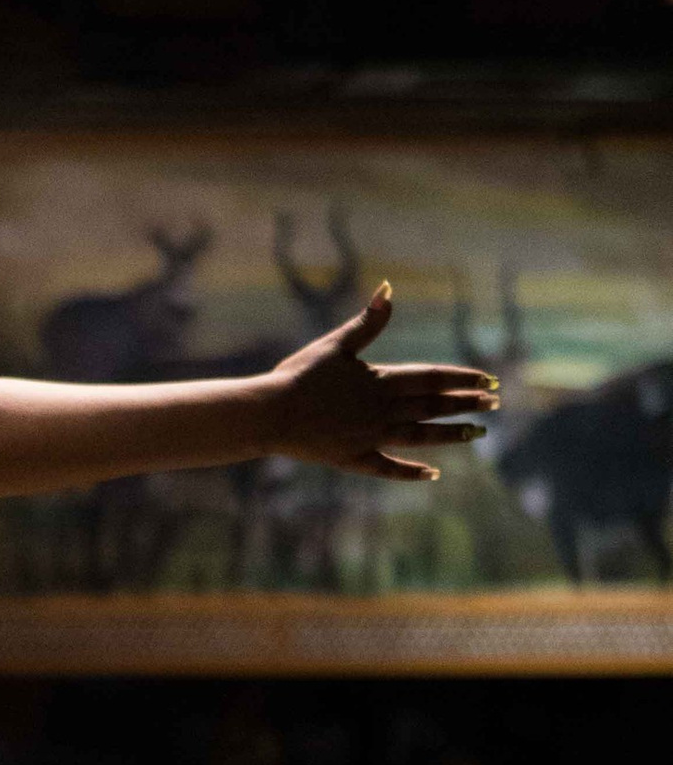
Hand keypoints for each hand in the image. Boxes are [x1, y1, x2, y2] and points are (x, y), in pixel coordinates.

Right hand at [263, 286, 498, 482]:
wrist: (270, 414)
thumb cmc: (299, 375)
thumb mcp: (335, 344)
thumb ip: (367, 323)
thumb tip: (388, 290)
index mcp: (381, 380)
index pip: (432, 378)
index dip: (462, 378)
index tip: (489, 379)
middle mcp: (382, 410)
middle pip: (433, 406)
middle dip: (466, 404)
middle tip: (495, 404)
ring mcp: (370, 437)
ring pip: (420, 436)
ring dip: (451, 435)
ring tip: (478, 434)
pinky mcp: (354, 459)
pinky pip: (389, 468)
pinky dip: (411, 472)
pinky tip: (433, 474)